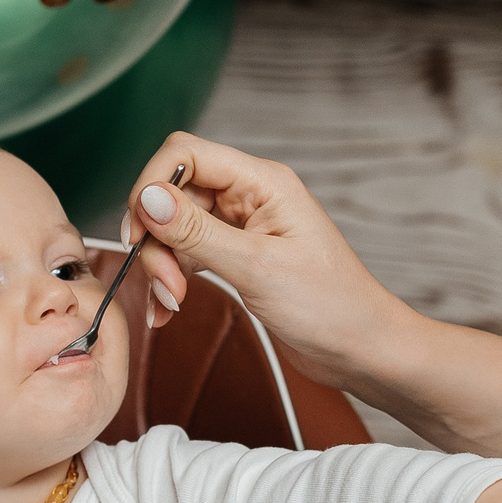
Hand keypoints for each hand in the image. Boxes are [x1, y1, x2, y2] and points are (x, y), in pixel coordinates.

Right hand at [119, 132, 415, 389]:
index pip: (185, 153)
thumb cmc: (331, 306)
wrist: (361, 349)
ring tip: (170, 304)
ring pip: (175, 227)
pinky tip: (167, 310)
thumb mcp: (257, 268)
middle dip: (157, 238)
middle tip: (163, 284)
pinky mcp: (239, 256)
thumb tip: (148, 198)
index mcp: (263, 182)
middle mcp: (251, 196)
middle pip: (175, 193)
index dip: (152, 186)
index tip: (140, 233)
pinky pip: (188, 253)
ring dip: (162, 265)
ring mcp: (243, 226)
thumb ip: (197, 232)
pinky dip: (172, 278)